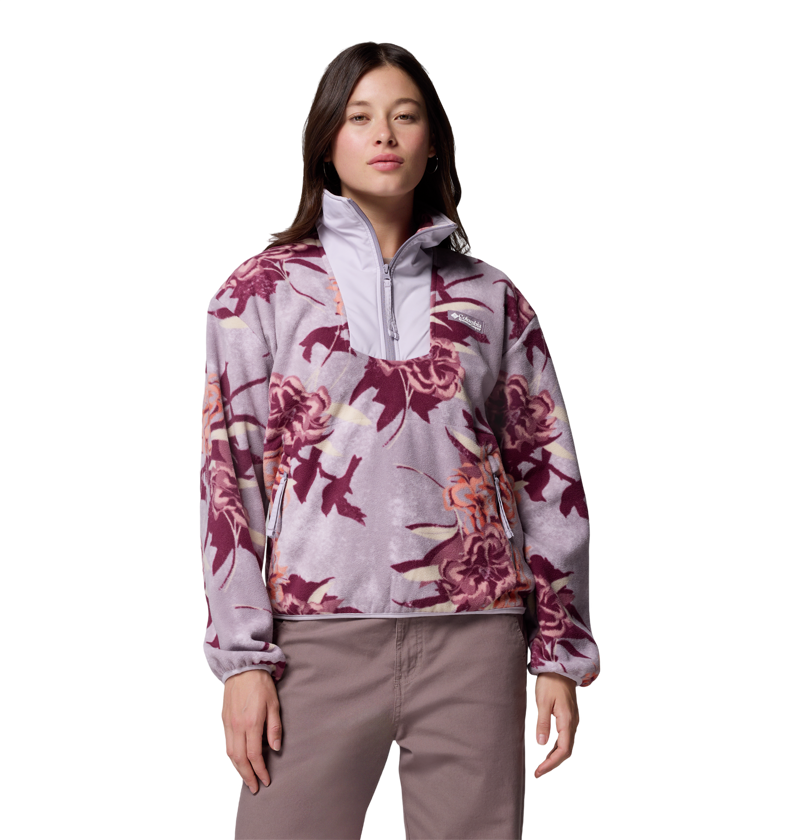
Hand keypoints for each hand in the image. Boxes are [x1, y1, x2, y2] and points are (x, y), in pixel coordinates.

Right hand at [221, 669, 282, 793]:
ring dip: (238, 769)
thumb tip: (276, 748)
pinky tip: (237, 762)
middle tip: (255, 788)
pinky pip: (226, 744)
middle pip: (240, 759)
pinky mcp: (224, 720)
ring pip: (230, 754)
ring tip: (246, 779)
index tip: (265, 780)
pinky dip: (231, 757)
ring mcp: (228, 724)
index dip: (260, 770)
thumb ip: (274, 727)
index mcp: (252, 723)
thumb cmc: (261, 684)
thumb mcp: (274, 704)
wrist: (242, 668)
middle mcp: (238, 726)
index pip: (255, 755)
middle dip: (247, 776)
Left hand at [533, 672, 577, 776]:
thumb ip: (542, 723)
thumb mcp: (542, 702)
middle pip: (565, 750)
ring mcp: (571, 719)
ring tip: (543, 762)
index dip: (551, 763)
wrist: (559, 667)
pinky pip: (565, 735)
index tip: (540, 770)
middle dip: (553, 762)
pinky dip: (557, 745)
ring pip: (565, 743)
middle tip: (540, 770)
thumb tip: (541, 743)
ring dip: (555, 755)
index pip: (561, 751)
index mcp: (566, 721)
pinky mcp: (568, 714)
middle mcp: (571, 722)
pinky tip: (549, 745)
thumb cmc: (551, 681)